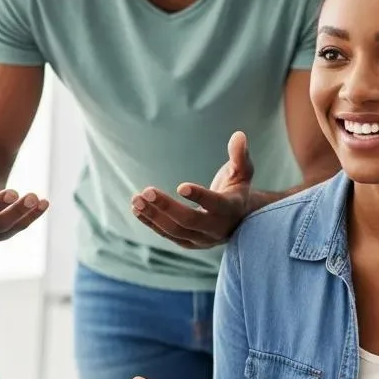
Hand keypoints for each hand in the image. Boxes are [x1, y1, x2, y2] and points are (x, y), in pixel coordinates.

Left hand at [131, 131, 253, 248]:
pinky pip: (166, 235)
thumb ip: (240, 155)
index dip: (199, 196)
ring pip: (174, 231)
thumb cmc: (237, 189)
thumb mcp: (243, 172)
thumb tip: (239, 135)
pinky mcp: (187, 243)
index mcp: (231, 209)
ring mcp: (201, 239)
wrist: (238, 220)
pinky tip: (136, 209)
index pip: (215, 205)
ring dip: (153, 215)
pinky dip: (150, 222)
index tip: (181, 186)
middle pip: (189, 221)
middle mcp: (216, 228)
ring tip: (136, 199)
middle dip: (167, 206)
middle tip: (147, 191)